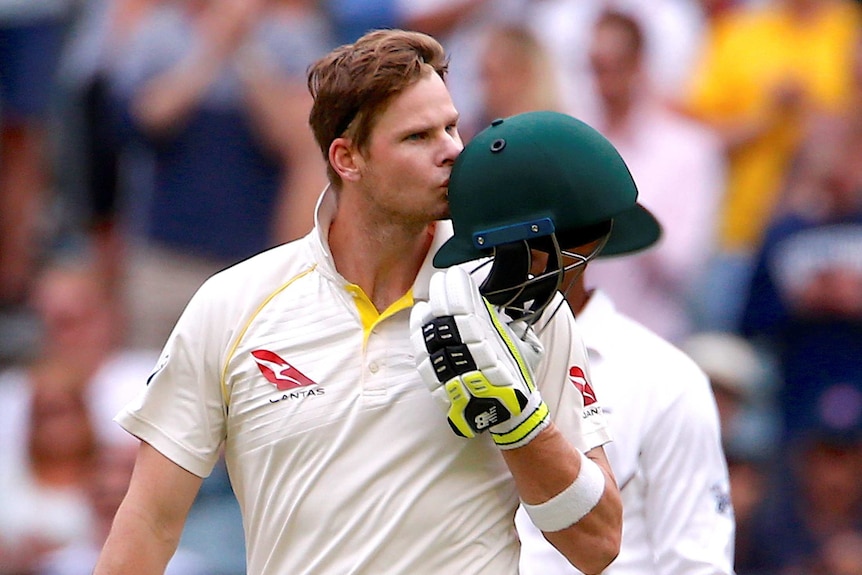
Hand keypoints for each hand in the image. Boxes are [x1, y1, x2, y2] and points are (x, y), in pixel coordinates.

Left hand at [410, 267, 549, 448]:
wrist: (511, 412)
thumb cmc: (517, 376)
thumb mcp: (524, 345)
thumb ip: (510, 325)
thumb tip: (494, 305)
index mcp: (492, 341)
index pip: (469, 308)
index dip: (459, 289)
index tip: (454, 275)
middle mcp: (471, 353)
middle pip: (448, 318)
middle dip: (442, 294)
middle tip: (440, 280)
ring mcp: (454, 368)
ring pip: (434, 335)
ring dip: (428, 314)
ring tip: (426, 300)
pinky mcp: (442, 383)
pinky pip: (426, 356)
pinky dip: (420, 336)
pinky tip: (419, 320)